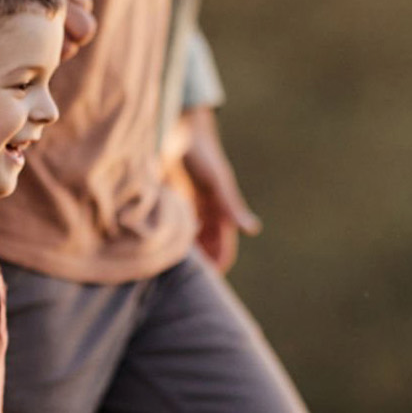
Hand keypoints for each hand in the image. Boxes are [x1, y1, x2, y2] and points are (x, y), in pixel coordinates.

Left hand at [162, 105, 260, 273]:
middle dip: (201, 263)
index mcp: (220, 209)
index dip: (219, 263)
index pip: (223, 246)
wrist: (180, 130)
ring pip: (189, 239)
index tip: (210, 281)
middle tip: (185, 282)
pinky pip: (174, 227)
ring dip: (184, 253)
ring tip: (171, 269)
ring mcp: (190, 206)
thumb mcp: (217, 181)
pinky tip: (159, 247)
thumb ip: (231, 205)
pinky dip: (170, 237)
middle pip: (206, 246)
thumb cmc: (203, 154)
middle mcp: (206, 211)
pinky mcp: (173, 200)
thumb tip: (252, 230)